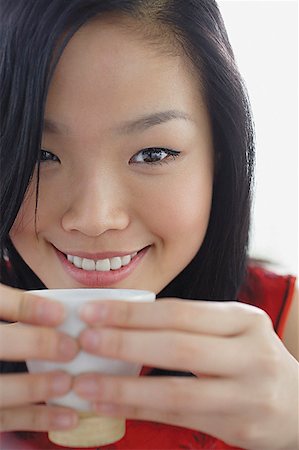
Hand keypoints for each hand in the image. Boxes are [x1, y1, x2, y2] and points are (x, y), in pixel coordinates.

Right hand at [0, 283, 78, 431]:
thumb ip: (17, 307)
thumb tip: (67, 310)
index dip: (26, 307)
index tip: (62, 313)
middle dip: (35, 344)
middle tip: (71, 348)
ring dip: (34, 386)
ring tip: (67, 383)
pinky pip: (3, 418)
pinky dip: (37, 419)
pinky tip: (69, 416)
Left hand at [74, 299, 298, 449]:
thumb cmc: (252, 358)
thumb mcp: (233, 330)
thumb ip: (191, 325)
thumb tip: (126, 322)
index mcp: (243, 320)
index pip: (180, 311)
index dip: (133, 313)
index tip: (94, 311)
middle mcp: (250, 353)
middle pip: (178, 346)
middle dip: (125, 342)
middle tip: (85, 340)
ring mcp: (248, 393)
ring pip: (177, 390)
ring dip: (125, 388)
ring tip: (86, 383)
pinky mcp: (240, 428)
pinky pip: (180, 418)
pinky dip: (142, 412)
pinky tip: (112, 406)